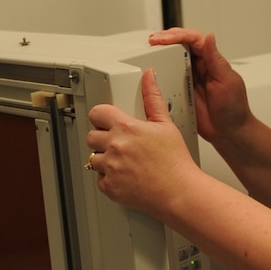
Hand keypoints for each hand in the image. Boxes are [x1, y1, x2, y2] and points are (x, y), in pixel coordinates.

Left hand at [87, 67, 197, 217]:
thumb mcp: (166, 124)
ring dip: (104, 159)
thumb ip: (153, 98)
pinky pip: (99, 179)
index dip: (101, 116)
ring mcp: (110, 168)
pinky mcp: (110, 187)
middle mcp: (115, 147)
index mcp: (126, 128)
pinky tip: (124, 175)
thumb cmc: (175, 162)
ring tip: (124, 161)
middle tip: (119, 143)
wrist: (179, 192)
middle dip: (102, 138)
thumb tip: (149, 77)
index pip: (97, 113)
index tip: (106, 120)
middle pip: (91, 136)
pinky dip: (108, 178)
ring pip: (93, 158)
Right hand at [148, 29, 249, 144]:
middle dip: (165, 40)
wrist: (229, 133)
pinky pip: (169, 80)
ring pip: (172, 61)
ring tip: (148, 53)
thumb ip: (216, 59)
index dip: (178, 35)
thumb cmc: (234, 108)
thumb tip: (209, 37)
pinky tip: (152, 75)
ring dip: (160, 55)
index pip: (193, 40)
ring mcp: (189, 79)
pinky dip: (160, 76)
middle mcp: (199, 67)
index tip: (163, 39)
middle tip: (152, 41)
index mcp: (211, 60)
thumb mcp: (226, 81)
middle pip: (180, 46)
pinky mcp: (182, 92)